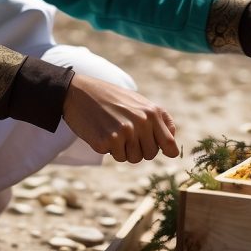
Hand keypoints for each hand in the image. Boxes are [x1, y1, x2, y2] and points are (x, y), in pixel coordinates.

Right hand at [62, 74, 179, 162]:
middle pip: (150, 154)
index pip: (169, 143)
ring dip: (123, 150)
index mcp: (152, 112)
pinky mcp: (108, 140)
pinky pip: (116, 156)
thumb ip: (157, 119)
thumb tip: (172, 145)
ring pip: (133, 158)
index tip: (164, 152)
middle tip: (126, 134)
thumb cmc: (110, 97)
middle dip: (139, 149)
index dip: (167, 151)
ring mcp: (125, 132)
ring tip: (113, 131)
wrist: (78, 91)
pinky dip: (109, 149)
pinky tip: (101, 132)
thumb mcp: (138, 101)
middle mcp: (142, 122)